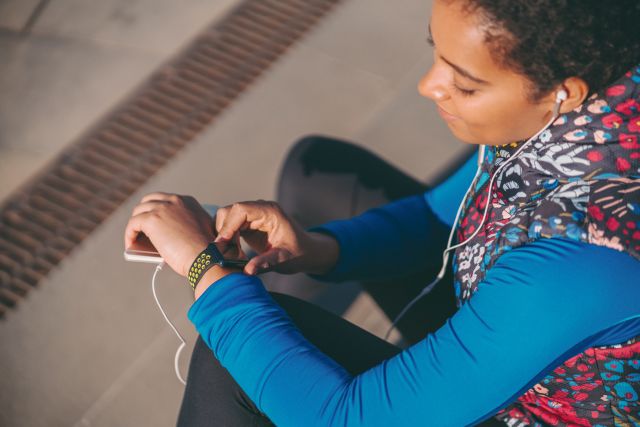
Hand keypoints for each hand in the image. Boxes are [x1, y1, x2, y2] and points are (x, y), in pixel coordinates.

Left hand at [124, 192, 235, 276]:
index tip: (154, 220)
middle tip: (141, 227)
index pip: (165, 200)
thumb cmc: (205, 251)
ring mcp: (162, 209)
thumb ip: (188, 224)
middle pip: (150, 200)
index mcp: (187, 201)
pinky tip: (130, 243)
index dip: (157, 210)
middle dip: (143, 212)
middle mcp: (175, 200)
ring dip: (135, 223)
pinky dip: (129, 233)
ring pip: (139, 211)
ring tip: (134, 237)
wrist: (205, 257)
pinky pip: (133, 223)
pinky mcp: (152, 220)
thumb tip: (169, 233)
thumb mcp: (200, 230)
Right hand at [215, 200, 338, 274]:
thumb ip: (266, 263)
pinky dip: (226, 237)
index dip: (228, 225)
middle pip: (230, 211)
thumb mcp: (284, 260)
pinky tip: (232, 251)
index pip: (241, 210)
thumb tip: (247, 271)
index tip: (222, 243)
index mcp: (270, 212)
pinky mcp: (249, 223)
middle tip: (224, 252)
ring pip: (227, 217)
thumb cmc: (299, 254)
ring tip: (230, 253)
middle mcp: (260, 209)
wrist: (307, 252)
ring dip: (223, 234)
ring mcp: (254, 214)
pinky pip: (230, 225)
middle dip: (223, 230)